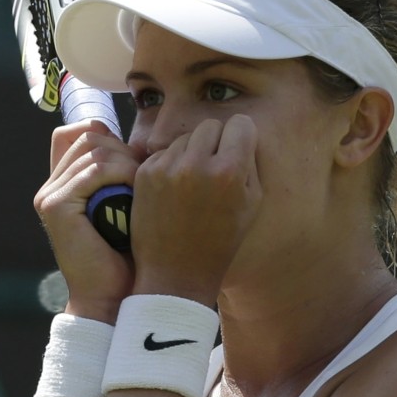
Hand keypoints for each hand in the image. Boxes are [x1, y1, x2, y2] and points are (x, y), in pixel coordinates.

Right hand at [34, 120, 139, 322]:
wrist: (115, 299)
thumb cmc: (129, 257)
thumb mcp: (128, 207)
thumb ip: (123, 176)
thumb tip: (143, 144)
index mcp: (64, 184)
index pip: (80, 133)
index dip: (110, 137)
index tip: (137, 161)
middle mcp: (51, 187)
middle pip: (89, 136)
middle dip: (124, 150)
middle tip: (145, 177)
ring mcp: (49, 195)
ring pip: (93, 149)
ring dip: (126, 163)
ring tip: (142, 189)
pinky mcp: (55, 206)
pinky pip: (93, 170)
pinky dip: (120, 175)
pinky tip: (135, 193)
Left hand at [131, 114, 260, 305]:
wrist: (176, 273)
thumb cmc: (220, 241)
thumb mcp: (251, 204)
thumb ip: (250, 163)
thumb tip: (242, 132)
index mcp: (230, 171)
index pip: (240, 123)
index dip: (241, 137)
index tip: (237, 149)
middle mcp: (197, 164)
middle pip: (211, 125)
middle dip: (216, 141)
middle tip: (214, 166)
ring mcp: (167, 168)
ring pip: (185, 137)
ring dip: (191, 152)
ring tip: (192, 183)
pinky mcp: (145, 174)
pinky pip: (164, 153)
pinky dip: (170, 165)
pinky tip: (173, 190)